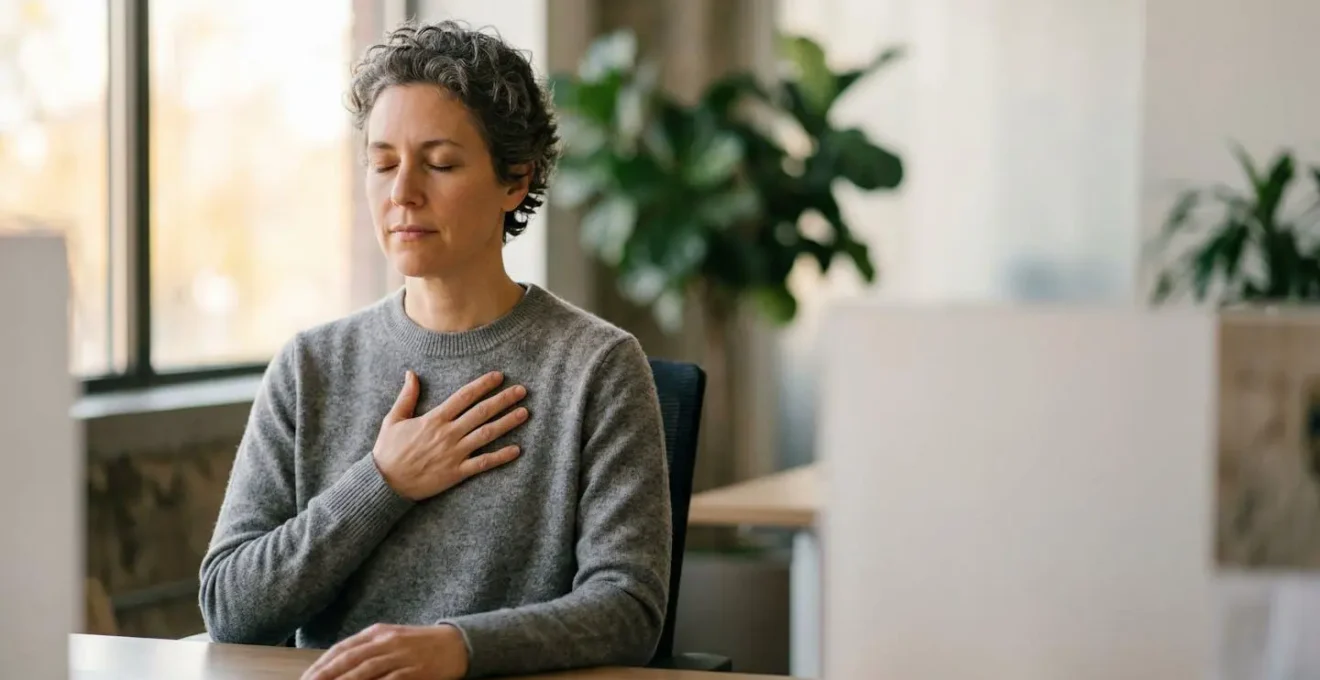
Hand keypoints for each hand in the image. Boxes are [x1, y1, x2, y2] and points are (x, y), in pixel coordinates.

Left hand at [301, 623, 468, 679]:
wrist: (456, 644)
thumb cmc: (419, 644)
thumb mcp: (391, 639)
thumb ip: (366, 649)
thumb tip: (336, 666)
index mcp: (377, 632)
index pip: (343, 648)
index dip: (322, 664)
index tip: (305, 679)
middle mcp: (386, 642)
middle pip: (349, 660)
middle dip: (325, 675)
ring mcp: (400, 656)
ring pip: (365, 671)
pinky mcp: (414, 672)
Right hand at [373, 370, 528, 500]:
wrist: (385, 483)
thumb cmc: (388, 451)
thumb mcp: (393, 420)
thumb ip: (406, 396)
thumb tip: (411, 373)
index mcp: (434, 419)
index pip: (464, 396)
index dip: (483, 385)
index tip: (499, 376)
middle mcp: (448, 433)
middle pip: (481, 412)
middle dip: (503, 399)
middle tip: (522, 391)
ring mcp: (454, 453)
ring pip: (486, 434)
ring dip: (507, 423)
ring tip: (524, 413)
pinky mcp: (456, 472)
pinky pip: (483, 463)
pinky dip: (501, 456)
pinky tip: (517, 450)